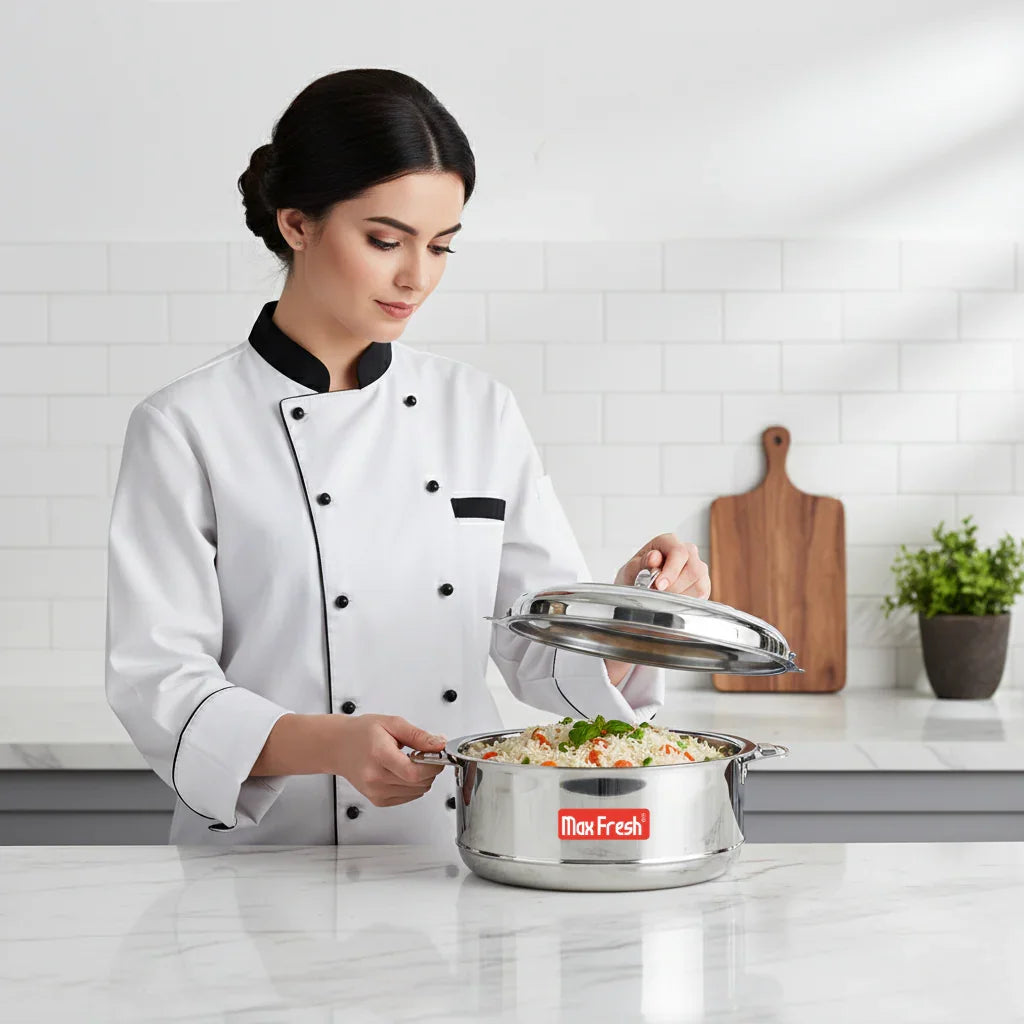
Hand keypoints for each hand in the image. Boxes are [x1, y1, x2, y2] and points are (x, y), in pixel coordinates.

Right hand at [333, 714, 447, 807]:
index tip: (437, 755)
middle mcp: (376, 778)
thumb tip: (439, 743)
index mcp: (379, 755)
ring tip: (410, 761)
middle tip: (425, 754)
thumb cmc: (361, 733)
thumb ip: (418, 735)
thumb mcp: (392, 724)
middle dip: (430, 769)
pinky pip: (408, 797)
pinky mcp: (378, 800)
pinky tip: (403, 771)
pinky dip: (413, 786)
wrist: (339, 746)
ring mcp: (376, 792)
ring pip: (417, 792)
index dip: (433, 766)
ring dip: (422, 778)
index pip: (414, 772)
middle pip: (418, 783)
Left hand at [614, 535, 710, 597]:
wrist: (638, 587)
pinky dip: (686, 601)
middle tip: (659, 593)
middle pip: (693, 569)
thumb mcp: (632, 568)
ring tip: (664, 596)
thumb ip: (642, 562)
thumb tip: (654, 558)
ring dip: (679, 595)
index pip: (679, 552)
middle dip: (674, 586)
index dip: (671, 571)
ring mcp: (698, 567)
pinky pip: (702, 594)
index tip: (659, 585)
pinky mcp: (703, 584)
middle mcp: (687, 551)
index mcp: (668, 541)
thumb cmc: (637, 575)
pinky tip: (673, 599)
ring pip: (699, 584)